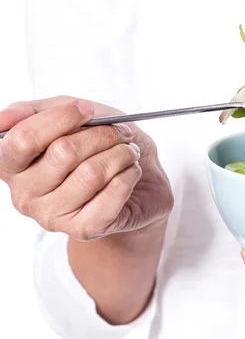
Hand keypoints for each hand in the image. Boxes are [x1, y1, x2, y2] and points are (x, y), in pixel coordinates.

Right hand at [0, 96, 173, 240]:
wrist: (137, 186)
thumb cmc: (100, 149)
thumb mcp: (72, 119)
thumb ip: (38, 112)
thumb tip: (6, 117)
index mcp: (13, 165)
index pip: (23, 139)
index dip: (61, 118)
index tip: (86, 109)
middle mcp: (25, 194)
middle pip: (63, 152)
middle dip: (101, 135)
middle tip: (120, 133)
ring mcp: (53, 216)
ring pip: (92, 172)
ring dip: (121, 154)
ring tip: (129, 153)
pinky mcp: (85, 229)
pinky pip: (114, 191)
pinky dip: (130, 174)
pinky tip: (131, 172)